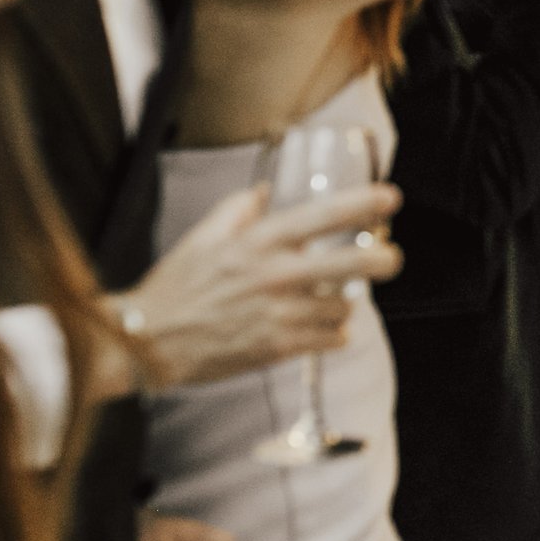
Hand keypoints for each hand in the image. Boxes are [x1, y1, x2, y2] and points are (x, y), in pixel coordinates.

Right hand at [123, 184, 403, 388]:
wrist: (148, 342)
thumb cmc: (176, 287)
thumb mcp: (203, 236)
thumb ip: (238, 209)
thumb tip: (265, 192)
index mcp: (258, 242)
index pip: (322, 216)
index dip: (362, 204)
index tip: (391, 198)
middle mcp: (274, 275)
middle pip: (351, 263)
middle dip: (383, 260)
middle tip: (392, 259)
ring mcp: (279, 313)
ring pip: (343, 305)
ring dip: (346, 303)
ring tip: (335, 300)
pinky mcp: (278, 348)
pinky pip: (330, 339)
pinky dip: (335, 333)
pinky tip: (327, 328)